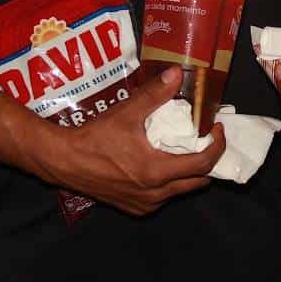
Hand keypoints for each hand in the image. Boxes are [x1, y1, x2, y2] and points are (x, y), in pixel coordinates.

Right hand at [34, 66, 226, 215]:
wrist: (64, 161)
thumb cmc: (95, 137)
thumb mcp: (126, 112)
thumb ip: (154, 94)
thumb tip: (177, 74)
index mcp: (157, 172)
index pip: (203, 164)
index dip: (216, 146)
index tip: (216, 130)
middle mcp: (155, 193)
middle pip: (197, 182)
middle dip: (207, 162)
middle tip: (204, 141)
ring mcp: (143, 204)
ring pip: (179, 191)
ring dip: (188, 173)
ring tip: (185, 151)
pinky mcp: (132, 208)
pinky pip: (161, 198)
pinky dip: (169, 183)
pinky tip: (161, 166)